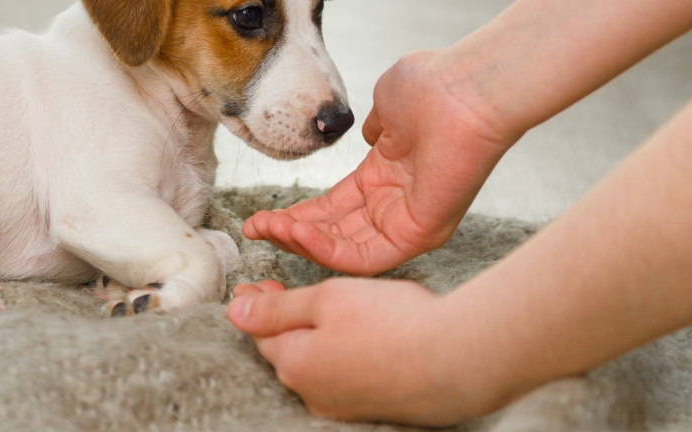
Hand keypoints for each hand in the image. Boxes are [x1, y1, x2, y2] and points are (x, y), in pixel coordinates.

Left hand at [228, 278, 477, 424]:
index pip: (261, 334)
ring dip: (311, 340)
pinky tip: (355, 339)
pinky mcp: (374, 407)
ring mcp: (345, 406)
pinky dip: (339, 356)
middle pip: (286, 354)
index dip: (254, 305)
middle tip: (276, 291)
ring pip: (316, 368)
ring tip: (317, 314)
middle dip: (280, 322)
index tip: (251, 285)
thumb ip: (277, 308)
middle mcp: (315, 394)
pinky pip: (344, 379)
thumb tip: (235, 313)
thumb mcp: (326, 299)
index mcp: (295, 364)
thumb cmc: (391, 323)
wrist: (456, 360)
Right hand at [242, 49, 512, 274]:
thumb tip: (367, 132)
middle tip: (254, 229)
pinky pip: (365, 255)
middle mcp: (396, 205)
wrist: (466, 88)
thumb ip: (372, 125)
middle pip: (334, 234)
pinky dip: (325, 249)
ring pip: (344, 251)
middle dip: (289, 233)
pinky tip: (296, 231)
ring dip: (300, 242)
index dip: (297, 214)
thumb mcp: (388, 105)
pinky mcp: (419, 235)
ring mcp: (408, 222)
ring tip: (267, 228)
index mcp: (386, 177)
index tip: (263, 216)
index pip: (335, 209)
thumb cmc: (435, 87)